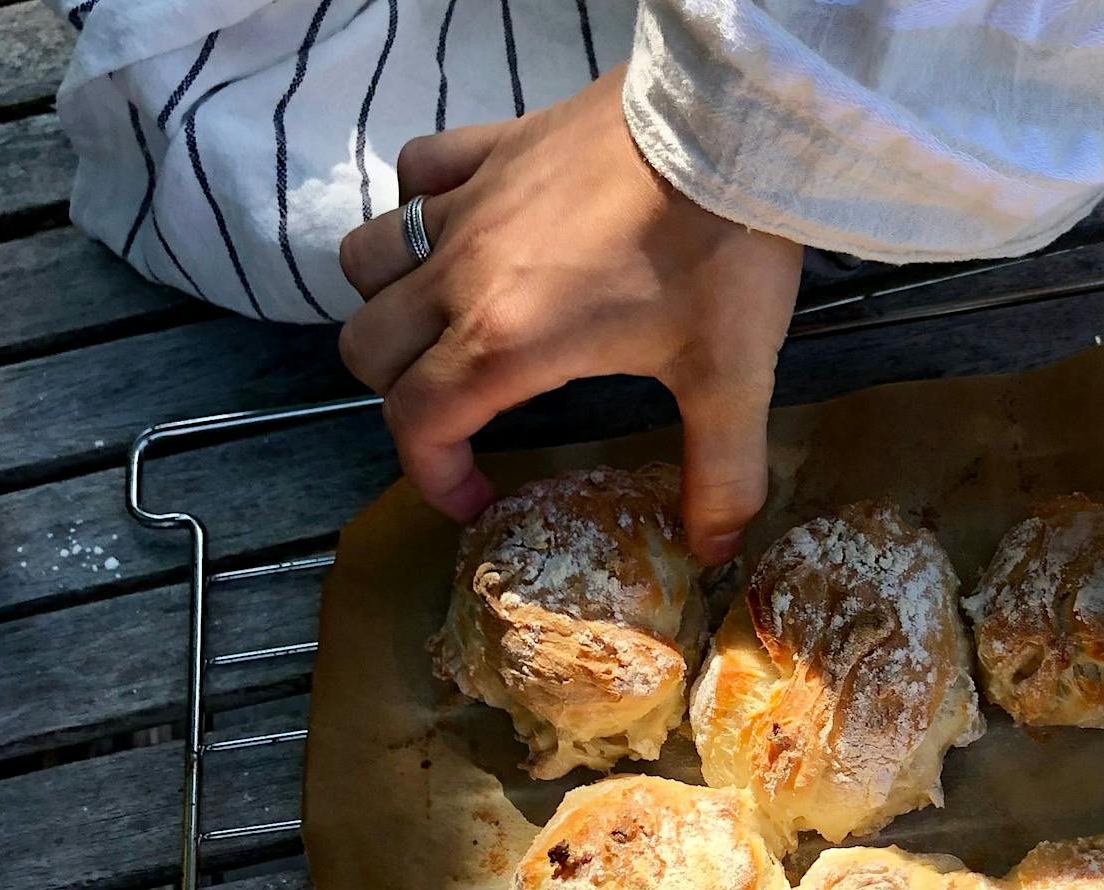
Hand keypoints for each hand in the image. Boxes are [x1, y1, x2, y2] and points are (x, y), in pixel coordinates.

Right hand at [339, 68, 802, 560]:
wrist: (735, 124)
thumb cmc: (724, 252)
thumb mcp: (732, 381)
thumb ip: (722, 476)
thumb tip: (717, 550)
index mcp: (506, 341)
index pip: (416, 424)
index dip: (432, 477)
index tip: (476, 497)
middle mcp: (464, 272)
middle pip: (368, 347)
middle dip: (401, 398)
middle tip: (464, 419)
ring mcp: (470, 200)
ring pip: (370, 260)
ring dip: (392, 303)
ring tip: (448, 328)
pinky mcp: (492, 144)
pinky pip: (415, 172)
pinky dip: (420, 208)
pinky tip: (469, 232)